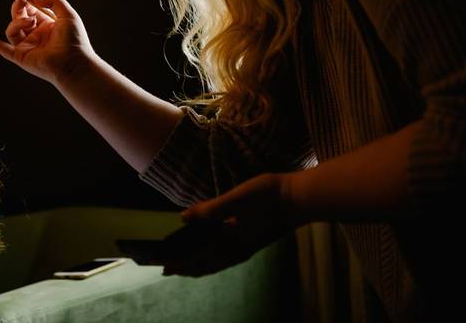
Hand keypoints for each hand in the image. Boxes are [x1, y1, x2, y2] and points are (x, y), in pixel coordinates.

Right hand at [0, 0, 95, 84]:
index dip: (26, 2)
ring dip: (18, 22)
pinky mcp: (20, 57)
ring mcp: (27, 46)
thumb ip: (52, 0)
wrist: (74, 63)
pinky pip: (2, 49)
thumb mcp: (67, 13)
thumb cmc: (75, 40)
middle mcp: (36, 35)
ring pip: (12, 30)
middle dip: (18, 8)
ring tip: (31, 21)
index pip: (31, 10)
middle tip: (20, 0)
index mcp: (47, 25)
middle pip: (19, 18)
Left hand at [163, 173, 300, 276]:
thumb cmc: (268, 196)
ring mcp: (248, 246)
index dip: (182, 263)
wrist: (299, 199)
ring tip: (191, 265)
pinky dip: (217, 260)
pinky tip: (219, 253)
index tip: (165, 269)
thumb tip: (184, 217)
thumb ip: (210, 209)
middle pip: (208, 265)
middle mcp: (239, 249)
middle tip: (172, 270)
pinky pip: (230, 257)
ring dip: (203, 266)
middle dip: (189, 268)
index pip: (200, 257)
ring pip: (220, 263)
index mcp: (231, 241)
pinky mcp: (255, 241)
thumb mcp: (236, 198)